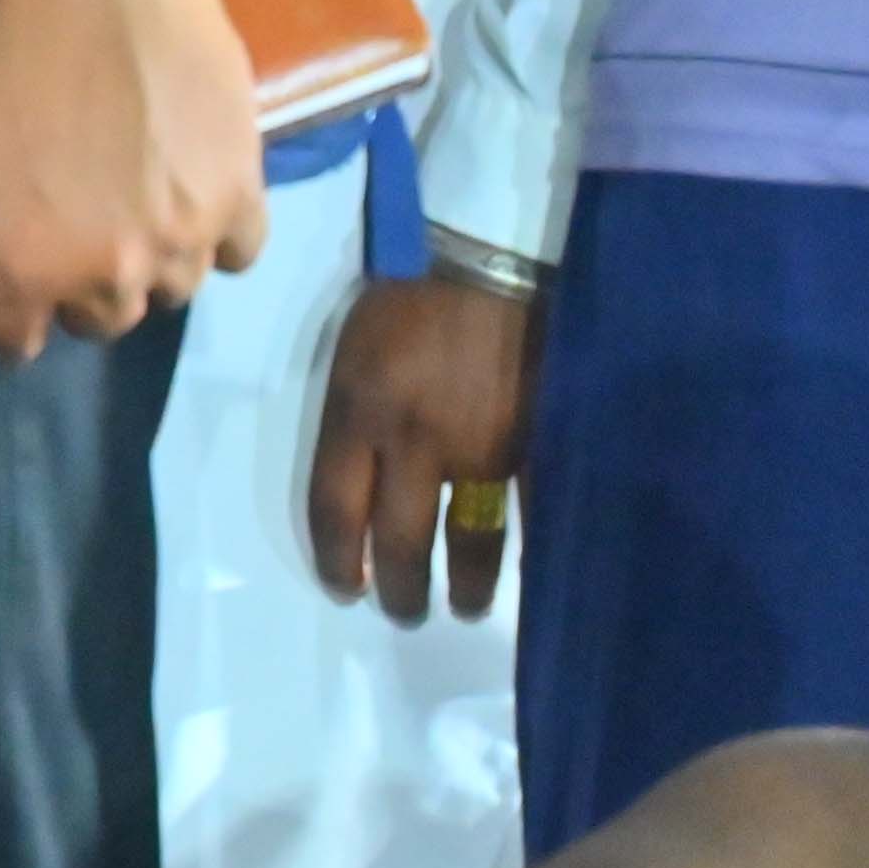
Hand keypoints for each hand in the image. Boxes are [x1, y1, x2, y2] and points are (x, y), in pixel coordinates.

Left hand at [0, 0, 265, 356]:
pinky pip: (238, 251)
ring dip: (147, 264)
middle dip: (75, 288)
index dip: (0, 312)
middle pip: (95, 318)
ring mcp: (185, 236)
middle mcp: (110, 269)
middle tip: (62, 225)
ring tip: (121, 208)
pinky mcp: (242, 195)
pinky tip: (185, 195)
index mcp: (26, 262)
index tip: (1, 276)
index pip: (11, 338)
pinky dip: (218, 236)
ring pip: (169, 289)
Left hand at [306, 267, 537, 622]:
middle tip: (404, 613)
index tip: (347, 590)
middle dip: (400, 591)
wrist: (490, 254)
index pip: (334, 511)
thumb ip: (353, 420)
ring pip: (469, 544)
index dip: (339, 563)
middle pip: (400, 542)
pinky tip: (530, 578)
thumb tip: (359, 485)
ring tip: (466, 607)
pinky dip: (528, 556)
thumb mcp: (353, 352)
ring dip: (466, 588)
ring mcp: (479, 447)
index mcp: (355, 411)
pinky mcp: (534, 445)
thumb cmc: (409, 295)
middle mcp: (411, 441)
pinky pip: (529, 519)